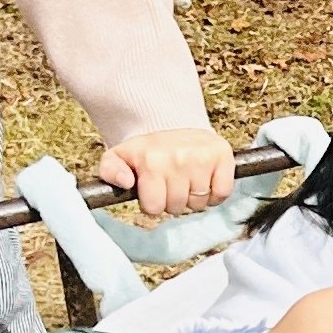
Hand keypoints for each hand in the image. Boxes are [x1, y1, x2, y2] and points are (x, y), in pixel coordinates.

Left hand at [98, 124, 237, 216]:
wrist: (174, 124)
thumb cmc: (147, 150)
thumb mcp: (118, 157)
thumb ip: (109, 171)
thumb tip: (126, 182)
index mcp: (151, 160)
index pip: (154, 209)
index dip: (153, 203)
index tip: (153, 189)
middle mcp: (178, 158)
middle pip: (177, 208)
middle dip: (172, 201)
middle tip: (171, 183)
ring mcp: (202, 157)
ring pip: (199, 203)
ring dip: (193, 198)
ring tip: (187, 180)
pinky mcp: (222, 156)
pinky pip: (221, 194)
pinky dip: (214, 194)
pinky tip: (205, 180)